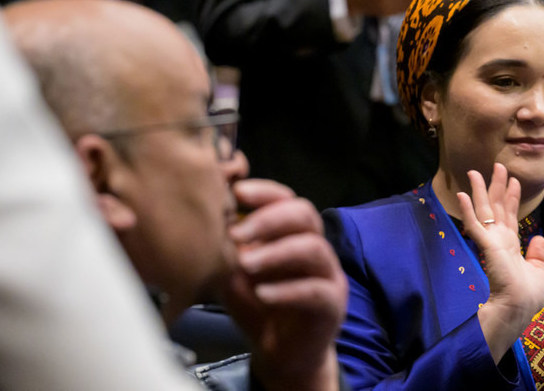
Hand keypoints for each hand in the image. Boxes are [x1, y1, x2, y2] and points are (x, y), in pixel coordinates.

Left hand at [222, 179, 346, 390]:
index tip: (236, 192)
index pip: (286, 199)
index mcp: (293, 232)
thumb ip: (226, 248)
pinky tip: (263, 293)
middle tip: (236, 233)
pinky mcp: (333, 304)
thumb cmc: (257, 304)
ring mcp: (328, 274)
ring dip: (276, 252)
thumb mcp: (233, 273)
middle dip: (269, 218)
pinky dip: (286, 290)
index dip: (265, 192)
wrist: (280, 353)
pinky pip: (315, 290)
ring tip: (246, 263)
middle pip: (304, 214)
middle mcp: (315, 246)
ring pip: (313, 248)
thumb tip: (210, 219)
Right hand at [458, 163, 543, 362]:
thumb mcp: (537, 271)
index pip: (509, 215)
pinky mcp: (486, 245)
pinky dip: (468, 209)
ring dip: (480, 190)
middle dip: (497, 185)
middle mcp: (499, 239)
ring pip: (484, 210)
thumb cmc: (526, 296)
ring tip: (475, 172)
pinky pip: (475, 224)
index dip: (511, 197)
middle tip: (498, 166)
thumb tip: (536, 238)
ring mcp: (491, 241)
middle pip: (496, 206)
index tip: (513, 180)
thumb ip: (536, 254)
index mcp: (510, 245)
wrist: (518, 308)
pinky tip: (462, 195)